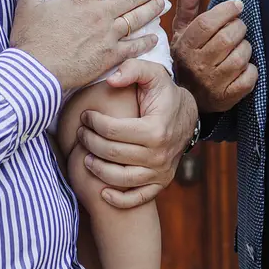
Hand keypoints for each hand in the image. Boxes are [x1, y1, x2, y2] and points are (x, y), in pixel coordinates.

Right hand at [9, 0, 165, 93]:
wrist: (37, 72)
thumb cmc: (31, 40)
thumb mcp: (27, 6)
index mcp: (82, 0)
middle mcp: (99, 15)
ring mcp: (108, 36)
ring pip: (137, 19)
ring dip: (151, 10)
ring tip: (161, 4)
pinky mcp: (110, 57)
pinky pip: (134, 47)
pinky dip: (146, 41)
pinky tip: (154, 37)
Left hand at [76, 59, 197, 208]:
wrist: (187, 116)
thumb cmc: (164, 93)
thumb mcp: (152, 74)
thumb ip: (132, 69)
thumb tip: (111, 80)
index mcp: (156, 128)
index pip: (113, 130)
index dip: (93, 122)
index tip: (85, 115)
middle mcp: (159, 154)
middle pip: (113, 154)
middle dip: (89, 143)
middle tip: (80, 133)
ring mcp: (161, 171)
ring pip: (121, 179)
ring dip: (98, 170)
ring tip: (85, 156)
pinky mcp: (161, 182)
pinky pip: (138, 198)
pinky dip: (119, 199)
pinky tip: (103, 192)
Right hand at [170, 0, 255, 112]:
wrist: (188, 95)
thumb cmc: (189, 58)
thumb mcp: (183, 32)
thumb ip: (188, 7)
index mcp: (186, 46)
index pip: (207, 23)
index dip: (226, 11)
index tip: (237, 6)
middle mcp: (198, 64)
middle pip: (227, 38)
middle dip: (239, 28)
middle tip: (238, 28)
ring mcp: (213, 82)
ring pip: (240, 57)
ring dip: (245, 49)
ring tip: (239, 48)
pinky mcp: (227, 97)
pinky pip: (248, 78)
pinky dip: (251, 70)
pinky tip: (244, 67)